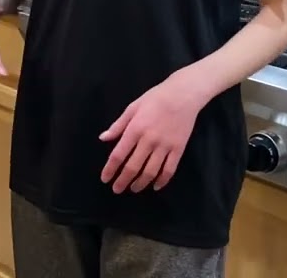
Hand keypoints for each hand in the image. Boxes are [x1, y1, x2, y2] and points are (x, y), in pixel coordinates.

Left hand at [98, 73, 206, 192]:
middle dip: (123, 181)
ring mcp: (165, 146)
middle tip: (117, 190)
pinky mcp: (178, 149)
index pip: (118, 155)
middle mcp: (148, 141)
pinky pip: (169, 170)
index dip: (110, 169)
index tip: (105, 179)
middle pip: (133, 167)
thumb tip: (103, 138)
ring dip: (140, 183)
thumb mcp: (132, 107)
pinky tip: (155, 186)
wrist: (182, 95)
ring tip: (134, 189)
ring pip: (151, 172)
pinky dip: (162, 181)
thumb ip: (118, 125)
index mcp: (134, 129)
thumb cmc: (154, 99)